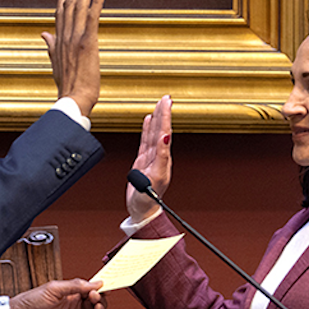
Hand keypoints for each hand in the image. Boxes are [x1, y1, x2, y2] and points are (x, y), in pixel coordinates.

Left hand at [10, 279, 105, 308]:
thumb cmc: (29, 302)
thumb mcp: (53, 288)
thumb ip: (75, 286)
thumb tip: (94, 283)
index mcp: (70, 296)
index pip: (90, 292)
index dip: (99, 290)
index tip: (105, 286)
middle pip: (95, 305)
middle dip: (99, 300)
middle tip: (95, 296)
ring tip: (97, 307)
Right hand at [41, 0, 105, 117]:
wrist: (73, 100)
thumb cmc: (68, 87)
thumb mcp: (56, 64)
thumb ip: (51, 47)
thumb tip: (44, 35)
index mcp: (59, 41)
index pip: (61, 13)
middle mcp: (65, 36)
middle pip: (70, 4)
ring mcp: (75, 38)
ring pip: (79, 6)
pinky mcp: (87, 43)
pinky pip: (92, 17)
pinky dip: (96, 2)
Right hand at [126, 95, 172, 223]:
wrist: (142, 211)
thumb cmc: (148, 200)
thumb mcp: (156, 177)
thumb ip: (160, 157)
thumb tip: (164, 138)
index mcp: (164, 159)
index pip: (165, 133)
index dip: (166, 117)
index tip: (167, 103)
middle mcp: (159, 157)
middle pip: (161, 130)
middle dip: (163, 113)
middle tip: (165, 98)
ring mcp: (151, 158)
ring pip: (153, 133)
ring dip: (157, 119)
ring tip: (159, 105)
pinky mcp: (143, 162)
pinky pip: (145, 141)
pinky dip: (146, 130)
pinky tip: (148, 121)